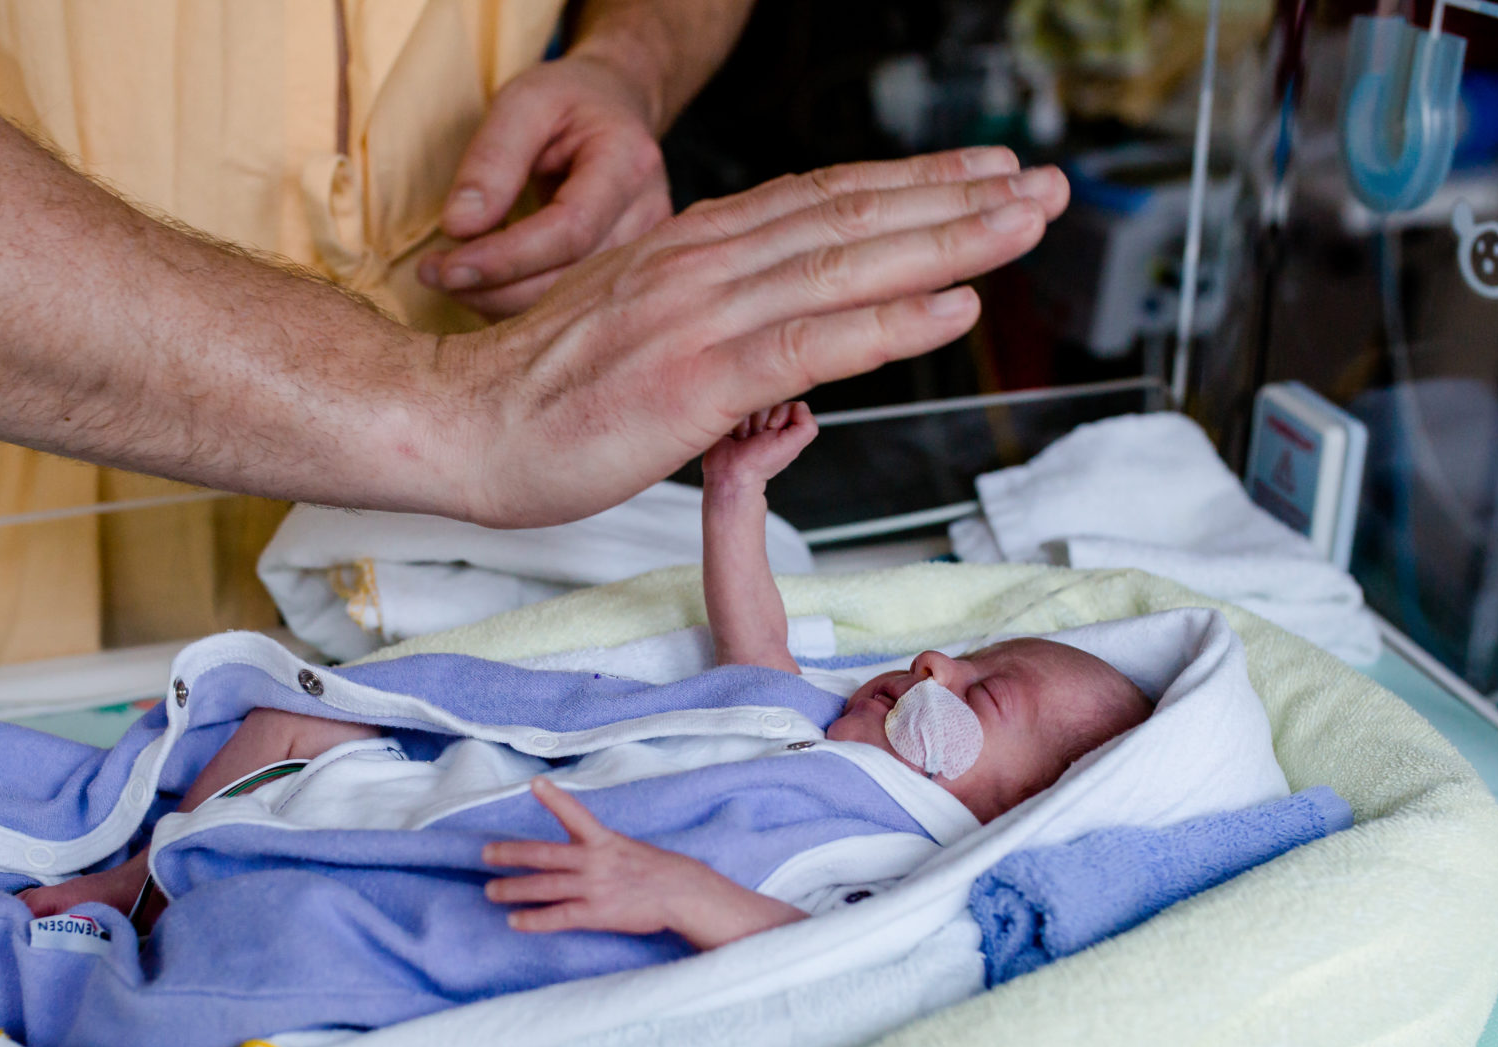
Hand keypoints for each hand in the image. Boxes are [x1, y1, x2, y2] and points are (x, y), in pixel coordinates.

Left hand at [419, 54, 671, 318]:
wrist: (614, 108)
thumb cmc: (568, 100)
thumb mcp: (524, 101)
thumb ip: (492, 159)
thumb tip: (459, 227)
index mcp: (629, 164)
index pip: (570, 230)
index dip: (507, 257)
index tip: (447, 267)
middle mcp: (648, 216)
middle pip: (570, 277)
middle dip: (494, 286)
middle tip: (433, 274)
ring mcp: (643, 251)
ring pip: (568, 302)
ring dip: (499, 300)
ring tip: (448, 276)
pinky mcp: (625, 273)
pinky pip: (569, 304)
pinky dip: (517, 303)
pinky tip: (482, 285)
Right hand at [434, 150, 1069, 526]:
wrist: (456, 423)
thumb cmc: (542, 390)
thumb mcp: (637, 327)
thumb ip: (711, 321)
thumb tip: (775, 355)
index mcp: (695, 249)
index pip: (823, 203)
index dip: (913, 183)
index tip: (983, 173)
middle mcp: (708, 264)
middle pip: (854, 218)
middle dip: (959, 199)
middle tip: (1041, 186)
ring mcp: (703, 317)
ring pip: (849, 266)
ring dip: (949, 242)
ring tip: (1024, 223)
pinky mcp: (694, 379)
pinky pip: (812, 345)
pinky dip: (889, 322)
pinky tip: (952, 307)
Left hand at [483, 777, 804, 949]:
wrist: (683, 895)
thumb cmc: (656, 871)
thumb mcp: (628, 848)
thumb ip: (600, 847)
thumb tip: (576, 849)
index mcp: (604, 840)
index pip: (574, 814)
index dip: (554, 799)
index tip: (534, 784)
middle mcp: (594, 860)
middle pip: (543, 855)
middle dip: (510, 854)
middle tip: (485, 854)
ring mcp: (593, 887)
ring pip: (543, 886)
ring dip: (512, 888)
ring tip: (490, 891)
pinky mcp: (596, 914)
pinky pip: (557, 917)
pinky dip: (533, 919)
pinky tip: (515, 921)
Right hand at [702, 401, 818, 489]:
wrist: (732, 473)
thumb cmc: (759, 465)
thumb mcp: (793, 446)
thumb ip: (807, 425)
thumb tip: (801, 405)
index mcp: (785, 423)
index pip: (786, 402)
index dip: (779, 416)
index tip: (773, 432)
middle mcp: (768, 418)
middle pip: (767, 400)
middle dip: (761, 421)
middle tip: (759, 437)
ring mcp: (750, 416)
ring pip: (750, 402)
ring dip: (746, 423)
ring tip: (746, 439)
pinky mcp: (733, 416)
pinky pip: (733, 405)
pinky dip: (734, 422)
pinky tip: (736, 436)